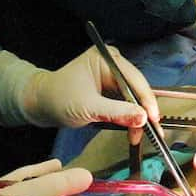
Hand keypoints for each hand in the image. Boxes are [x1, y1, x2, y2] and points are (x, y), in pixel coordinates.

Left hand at [24, 46, 160, 138]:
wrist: (40, 104)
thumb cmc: (58, 99)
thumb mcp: (88, 107)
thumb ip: (117, 112)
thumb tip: (143, 118)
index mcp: (106, 58)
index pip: (134, 79)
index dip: (146, 100)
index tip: (154, 119)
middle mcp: (113, 64)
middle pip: (137, 88)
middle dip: (144, 111)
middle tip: (155, 133)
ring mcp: (112, 77)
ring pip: (135, 98)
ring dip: (139, 117)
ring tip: (143, 136)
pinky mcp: (111, 90)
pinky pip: (127, 103)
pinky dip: (131, 118)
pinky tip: (135, 131)